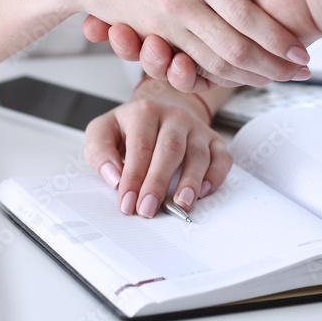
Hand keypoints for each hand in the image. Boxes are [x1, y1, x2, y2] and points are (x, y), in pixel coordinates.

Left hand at [83, 78, 231, 217]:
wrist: (159, 113)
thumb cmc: (130, 128)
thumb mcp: (103, 131)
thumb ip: (99, 152)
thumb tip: (114, 177)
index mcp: (145, 111)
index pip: (140, 146)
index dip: (133, 177)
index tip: (127, 203)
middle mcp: (174, 116)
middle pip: (170, 149)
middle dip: (158, 182)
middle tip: (148, 209)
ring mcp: (197, 128)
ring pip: (198, 154)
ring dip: (190, 181)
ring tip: (180, 204)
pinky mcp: (214, 140)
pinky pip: (222, 158)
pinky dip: (216, 176)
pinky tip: (204, 191)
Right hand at [89, 0, 321, 90]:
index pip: (144, 4)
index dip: (120, 14)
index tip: (99, 20)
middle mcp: (205, 7)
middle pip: (155, 35)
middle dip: (132, 41)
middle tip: (117, 34)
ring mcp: (221, 34)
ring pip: (175, 59)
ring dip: (154, 60)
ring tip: (145, 46)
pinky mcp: (239, 59)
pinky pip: (205, 75)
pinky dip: (187, 76)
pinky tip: (176, 64)